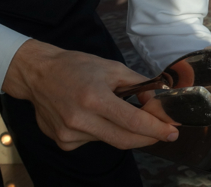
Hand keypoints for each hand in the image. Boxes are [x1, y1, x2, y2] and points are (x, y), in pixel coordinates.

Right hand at [2, 39, 179, 150]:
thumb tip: (156, 101)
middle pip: (125, 140)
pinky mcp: (63, 142)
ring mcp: (69, 134)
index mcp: (94, 97)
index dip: (156, 129)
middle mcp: (80, 120)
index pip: (133, 121)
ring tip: (120, 113)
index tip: (172, 131)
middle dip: (149, 138)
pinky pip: (93, 141)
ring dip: (124, 132)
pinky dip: (103, 132)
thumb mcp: (112, 68)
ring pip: (110, 141)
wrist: (38, 74)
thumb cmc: (76, 67)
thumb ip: (138, 84)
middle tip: (164, 133)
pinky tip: (95, 117)